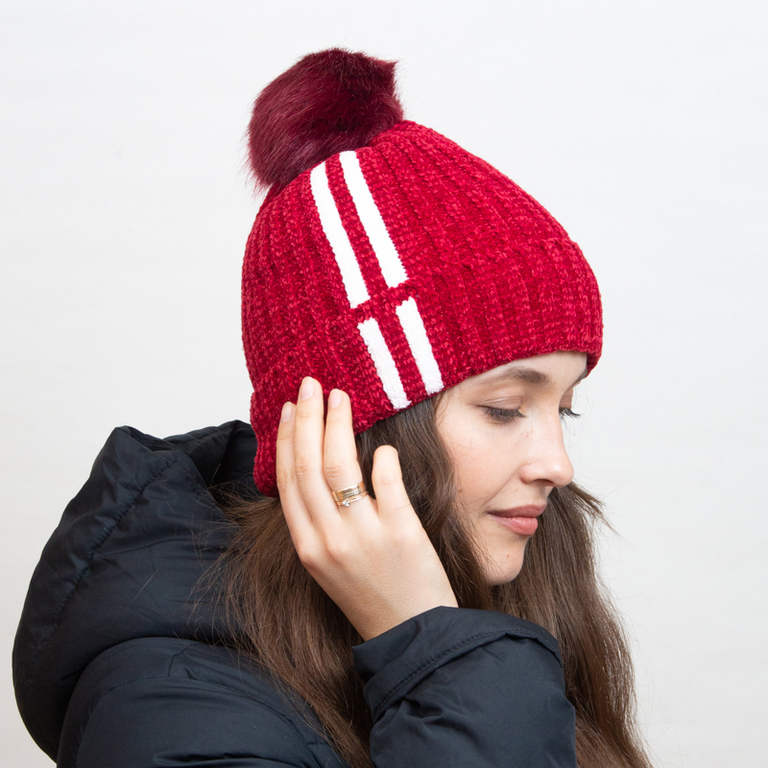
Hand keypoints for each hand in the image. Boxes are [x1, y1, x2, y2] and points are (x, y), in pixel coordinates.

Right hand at [275, 377, 457, 640]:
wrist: (413, 633)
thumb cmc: (372, 593)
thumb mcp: (330, 562)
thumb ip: (320, 519)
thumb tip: (317, 465)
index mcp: (308, 547)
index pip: (288, 481)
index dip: (287, 439)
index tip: (292, 408)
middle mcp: (329, 541)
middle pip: (308, 466)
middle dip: (308, 418)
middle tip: (312, 385)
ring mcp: (364, 537)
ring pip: (339, 467)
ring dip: (338, 425)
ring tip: (342, 397)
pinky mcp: (401, 534)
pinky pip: (386, 482)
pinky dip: (382, 457)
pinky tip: (383, 445)